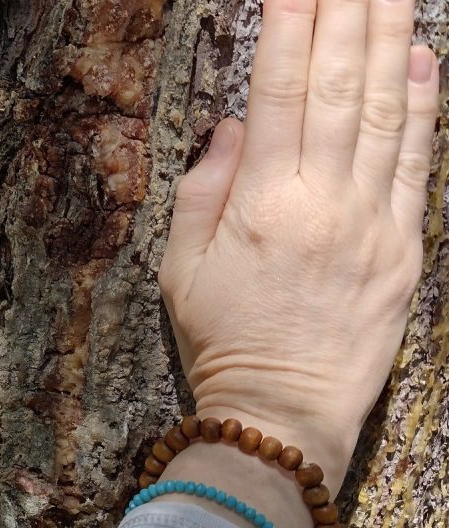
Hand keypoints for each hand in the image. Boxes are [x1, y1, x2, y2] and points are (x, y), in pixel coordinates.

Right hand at [159, 0, 437, 488]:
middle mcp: (322, 203)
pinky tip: (424, 61)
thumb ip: (205, 190)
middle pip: (338, 89)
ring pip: (385, 114)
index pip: (278, 94)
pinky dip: (424, 109)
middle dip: (344, 15)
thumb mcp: (181, 268)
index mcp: (260, 205)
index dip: (288, 30)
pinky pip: (419, 167)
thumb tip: (235, 127)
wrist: (281, 410)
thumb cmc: (223, 339)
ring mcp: (372, 224)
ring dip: (389, 42)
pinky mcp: (405, 249)